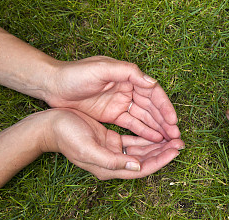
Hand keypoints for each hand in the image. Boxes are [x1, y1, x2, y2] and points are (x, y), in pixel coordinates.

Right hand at [41, 108, 183, 179]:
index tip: (176, 149)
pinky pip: (133, 141)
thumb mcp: (88, 150)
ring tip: (173, 137)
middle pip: (145, 160)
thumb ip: (112, 162)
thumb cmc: (66, 137)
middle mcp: (114, 162)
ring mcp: (113, 151)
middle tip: (180, 142)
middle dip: (163, 152)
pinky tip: (157, 132)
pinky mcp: (110, 140)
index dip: (161, 160)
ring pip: (142, 150)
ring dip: (157, 145)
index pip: (142, 168)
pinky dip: (146, 137)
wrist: (49, 127)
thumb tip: (136, 167)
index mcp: (109, 168)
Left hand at [45, 56, 179, 141]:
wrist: (52, 85)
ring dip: (157, 128)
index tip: (173, 122)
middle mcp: (128, 90)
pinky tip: (154, 140)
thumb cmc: (75, 74)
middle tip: (176, 136)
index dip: (165, 107)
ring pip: (145, 117)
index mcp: (128, 77)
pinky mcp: (113, 114)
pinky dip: (144, 131)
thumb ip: (127, 72)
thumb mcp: (101, 69)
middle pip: (152, 107)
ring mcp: (120, 103)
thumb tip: (152, 83)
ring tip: (169, 141)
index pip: (153, 93)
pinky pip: (132, 124)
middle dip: (165, 122)